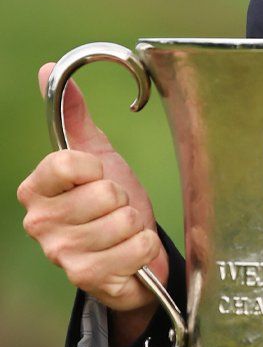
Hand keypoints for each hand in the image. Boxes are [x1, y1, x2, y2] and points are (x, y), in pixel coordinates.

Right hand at [17, 64, 166, 346]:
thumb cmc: (110, 206)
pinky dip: (143, 248)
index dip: (96, 167)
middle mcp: (39, 222)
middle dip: (122, 201)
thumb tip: (48, 68)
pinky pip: (135, 247)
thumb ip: (74, 116)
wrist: (131, 258)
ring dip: (134, 226)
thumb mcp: (97, 156)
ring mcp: (60, 252)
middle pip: (103, 192)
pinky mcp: (85, 277)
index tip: (98, 177)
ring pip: (123, 220)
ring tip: (123, 233)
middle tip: (116, 211)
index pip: (67, 162)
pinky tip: (131, 254)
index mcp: (36, 189)